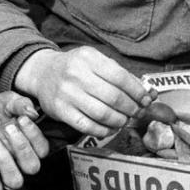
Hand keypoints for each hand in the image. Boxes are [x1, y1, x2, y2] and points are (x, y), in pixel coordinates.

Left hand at [0, 92, 48, 189]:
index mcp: (28, 143)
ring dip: (6, 162)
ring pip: (16, 181)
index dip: (35, 136)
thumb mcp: (3, 102)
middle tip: (7, 129)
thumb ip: (19, 104)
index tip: (21, 119)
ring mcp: (3, 172)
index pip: (43, 149)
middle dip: (21, 148)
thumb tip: (33, 112)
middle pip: (33, 167)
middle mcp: (18, 161)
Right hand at [14, 47, 147, 136]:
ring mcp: (67, 94)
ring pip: (102, 114)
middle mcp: (76, 74)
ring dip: (119, 120)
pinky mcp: (61, 111)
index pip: (120, 77)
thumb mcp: (94, 61)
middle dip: (131, 108)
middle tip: (137, 113)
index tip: (146, 100)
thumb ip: (119, 74)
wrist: (42, 72)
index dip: (137, 91)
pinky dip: (104, 130)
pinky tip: (110, 128)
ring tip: (124, 120)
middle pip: (113, 97)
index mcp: (88, 58)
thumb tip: (147, 93)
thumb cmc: (75, 67)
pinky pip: (88, 126)